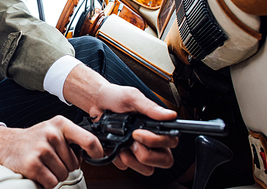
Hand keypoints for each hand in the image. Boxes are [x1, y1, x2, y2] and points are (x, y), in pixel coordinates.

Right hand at [0, 115, 102, 188]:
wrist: (6, 144)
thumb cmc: (34, 139)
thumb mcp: (54, 131)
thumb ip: (72, 138)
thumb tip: (92, 153)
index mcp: (60, 124)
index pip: (88, 139)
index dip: (96, 151)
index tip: (97, 156)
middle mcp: (52, 134)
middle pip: (74, 164)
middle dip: (65, 166)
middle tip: (51, 159)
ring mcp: (42, 149)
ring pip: (63, 174)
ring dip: (54, 175)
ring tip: (43, 164)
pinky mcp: (33, 164)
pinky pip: (51, 182)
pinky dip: (46, 182)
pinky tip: (38, 172)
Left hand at [64, 64, 178, 174]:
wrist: (95, 101)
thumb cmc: (116, 97)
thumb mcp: (132, 97)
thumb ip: (150, 107)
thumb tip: (170, 115)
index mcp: (157, 126)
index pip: (171, 142)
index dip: (157, 142)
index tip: (138, 133)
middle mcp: (151, 140)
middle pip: (164, 160)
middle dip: (147, 154)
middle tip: (131, 140)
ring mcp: (138, 149)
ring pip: (147, 169)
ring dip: (133, 159)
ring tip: (122, 145)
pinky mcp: (124, 155)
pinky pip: (126, 167)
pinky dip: (118, 159)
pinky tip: (113, 146)